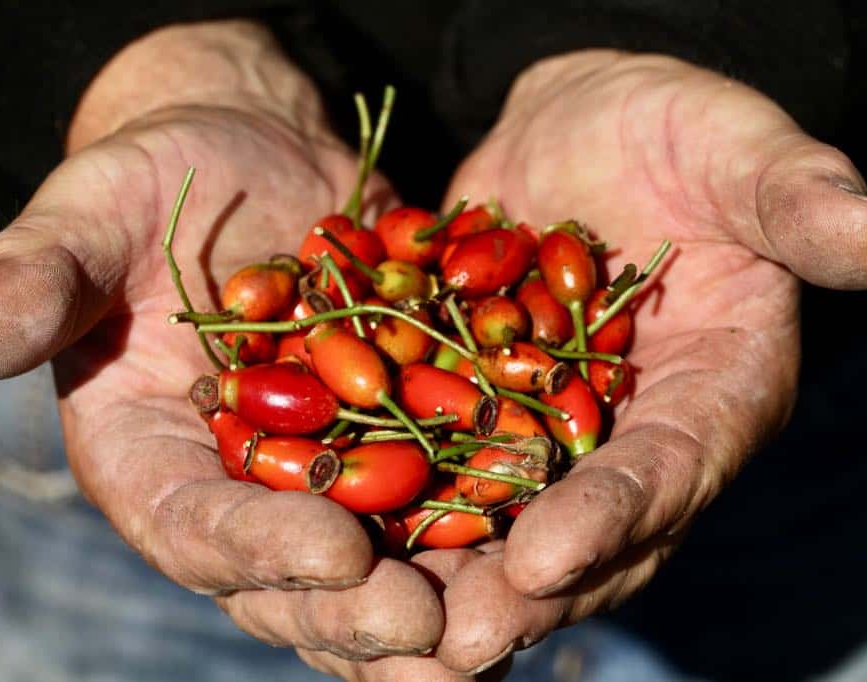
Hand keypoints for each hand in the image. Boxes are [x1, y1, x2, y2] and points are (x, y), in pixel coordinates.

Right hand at [0, 21, 445, 671]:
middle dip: (359, 610)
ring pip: (374, 567)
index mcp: (149, 461)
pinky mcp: (387, 444)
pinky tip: (544, 550)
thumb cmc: (152, 181)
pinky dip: (484, 532)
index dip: (255, 550)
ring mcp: (316, 478)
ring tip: (505, 620)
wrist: (248, 160)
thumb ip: (35, 277)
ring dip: (435, 601)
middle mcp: (233, 492)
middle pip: (291, 578)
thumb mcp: (88, 216)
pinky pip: (438, 503)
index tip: (333, 552)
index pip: (192, 529)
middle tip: (436, 627)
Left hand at [430, 50, 866, 670]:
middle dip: (520, 587)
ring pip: (501, 521)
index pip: (670, 466)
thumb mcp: (734, 150)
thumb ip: (794, 196)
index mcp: (712, 391)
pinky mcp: (479, 407)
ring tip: (383, 619)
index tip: (545, 557)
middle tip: (454, 637)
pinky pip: (437, 465)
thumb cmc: (671, 129)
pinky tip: (334, 535)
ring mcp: (548, 431)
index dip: (614, 515)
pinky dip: (391, 501)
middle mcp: (630, 434)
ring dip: (444, 573)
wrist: (578, 132)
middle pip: (583, 529)